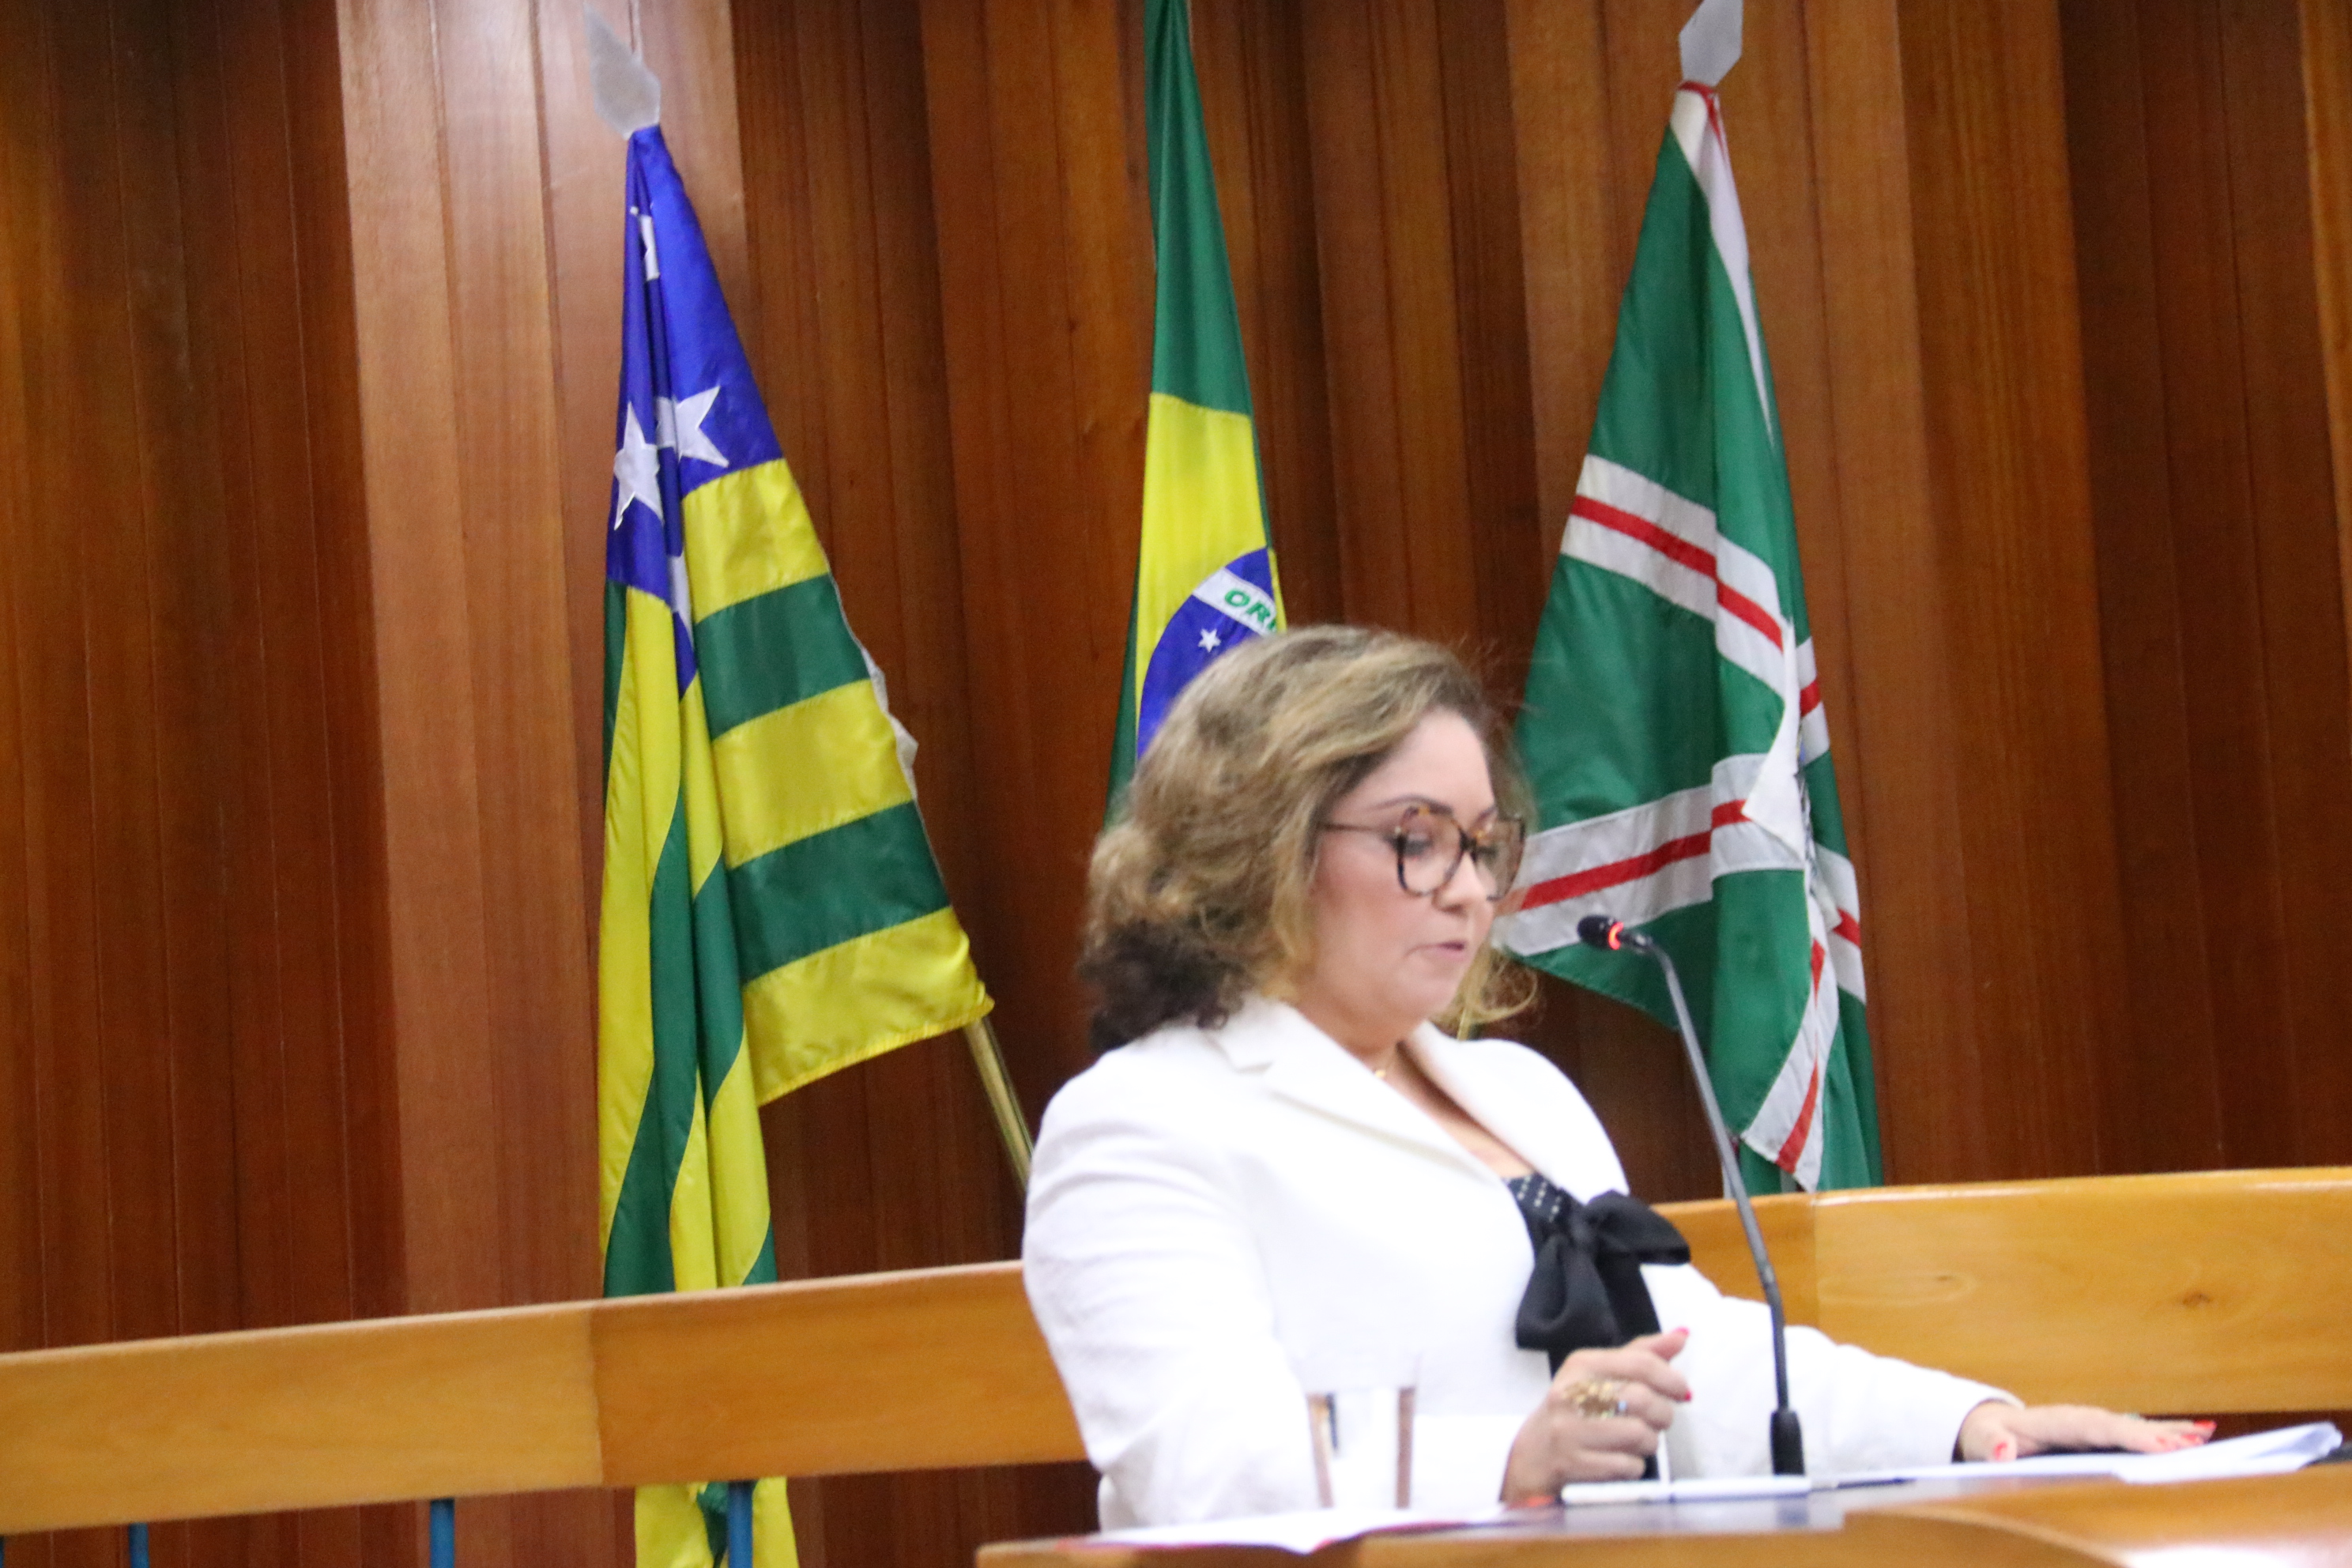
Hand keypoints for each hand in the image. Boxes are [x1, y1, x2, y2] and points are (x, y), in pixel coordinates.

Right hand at [1501, 1327, 1691, 1501]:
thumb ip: (1641, 1356)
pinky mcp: (1571, 1465)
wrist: (1531, 1456)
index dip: (1671, 1378)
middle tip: (1658, 1421)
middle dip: (1663, 1414)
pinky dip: (1633, 1467)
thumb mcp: (1600, 1377)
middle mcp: (1571, 1393)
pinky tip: (1620, 1461)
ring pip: (1639, 1434)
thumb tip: (1681, 1335)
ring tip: (1637, 1441)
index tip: (1681, 1391)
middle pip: (1644, 1400)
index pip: (1641, 1363)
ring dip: (1649, 1443)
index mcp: (1581, 1364)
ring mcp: (1568, 1430)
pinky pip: (1626, 1466)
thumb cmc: (1575, 1411)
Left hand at [1957, 1400, 2215, 1462]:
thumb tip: (2003, 1451)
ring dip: (2169, 1433)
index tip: (2157, 1445)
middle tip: (2195, 1443)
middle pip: (2123, 1427)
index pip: (2094, 1428)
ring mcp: (2091, 1426)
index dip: (2127, 1435)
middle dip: (2156, 1435)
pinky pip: (2134, 1435)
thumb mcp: (1983, 1443)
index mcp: (2054, 1422)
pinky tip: (2196, 1436)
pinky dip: (2164, 1435)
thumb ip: (1993, 1447)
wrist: (1989, 1426)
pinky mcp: (2099, 1435)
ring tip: (2205, 1437)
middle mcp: (2079, 1419)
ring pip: (2134, 1429)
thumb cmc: (1988, 1437)